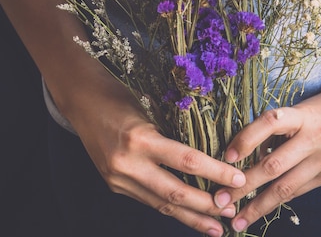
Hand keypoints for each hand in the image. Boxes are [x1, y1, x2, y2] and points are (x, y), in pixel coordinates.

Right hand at [62, 81, 246, 236]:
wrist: (81, 102)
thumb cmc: (121, 97)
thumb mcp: (151, 109)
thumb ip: (174, 133)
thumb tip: (212, 152)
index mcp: (140, 139)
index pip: (187, 161)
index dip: (216, 173)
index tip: (239, 179)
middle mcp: (127, 163)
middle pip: (175, 193)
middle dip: (206, 206)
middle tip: (232, 210)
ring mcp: (119, 178)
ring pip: (162, 205)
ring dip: (191, 218)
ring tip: (216, 227)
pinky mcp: (115, 185)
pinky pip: (149, 200)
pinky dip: (171, 210)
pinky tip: (189, 216)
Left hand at [212, 88, 320, 232]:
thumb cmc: (316, 109)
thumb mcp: (295, 110)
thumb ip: (272, 130)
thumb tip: (238, 154)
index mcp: (301, 116)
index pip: (270, 123)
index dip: (246, 139)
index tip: (227, 157)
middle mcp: (314, 138)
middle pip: (273, 165)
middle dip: (244, 186)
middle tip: (220, 200)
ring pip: (285, 187)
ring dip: (257, 206)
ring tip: (238, 219)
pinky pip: (297, 192)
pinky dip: (276, 201)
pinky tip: (259, 210)